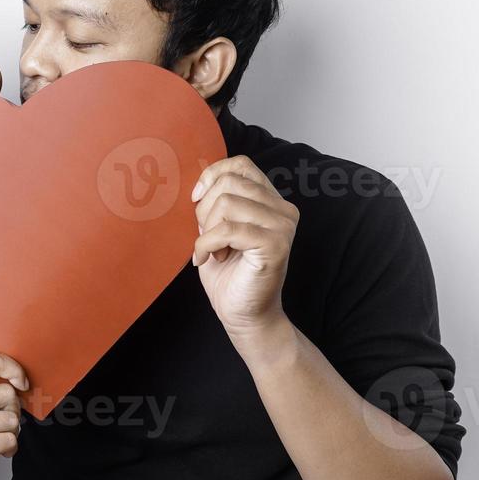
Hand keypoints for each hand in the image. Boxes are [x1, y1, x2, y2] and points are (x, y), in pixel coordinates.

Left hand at [190, 155, 298, 337]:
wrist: (243, 314)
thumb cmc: (228, 274)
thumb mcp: (216, 229)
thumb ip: (214, 203)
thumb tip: (198, 184)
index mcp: (270, 200)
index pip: (241, 164)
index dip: (212, 175)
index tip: (195, 199)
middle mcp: (283, 209)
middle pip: (230, 183)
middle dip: (205, 210)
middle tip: (206, 237)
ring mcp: (282, 226)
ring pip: (227, 203)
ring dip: (207, 230)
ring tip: (212, 251)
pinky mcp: (275, 245)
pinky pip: (228, 230)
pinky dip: (207, 245)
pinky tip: (206, 260)